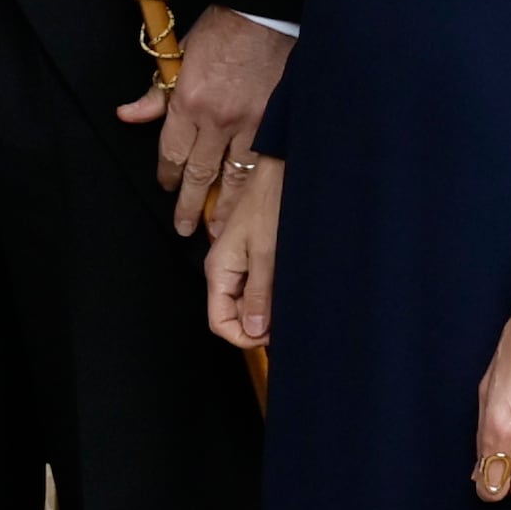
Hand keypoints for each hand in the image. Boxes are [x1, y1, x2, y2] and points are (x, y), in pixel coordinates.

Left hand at [117, 6, 291, 233]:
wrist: (264, 13)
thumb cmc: (221, 29)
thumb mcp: (179, 55)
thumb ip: (156, 93)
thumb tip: (127, 115)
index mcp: (187, 101)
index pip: (171, 153)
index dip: (167, 175)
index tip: (167, 187)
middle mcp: (216, 119)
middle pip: (199, 173)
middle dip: (190, 205)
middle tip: (185, 228)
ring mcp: (248, 124)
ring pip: (233, 177)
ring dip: (223, 207)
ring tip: (217, 229)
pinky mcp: (273, 123)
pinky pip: (261, 164)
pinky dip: (253, 187)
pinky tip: (251, 205)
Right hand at [204, 149, 283, 349]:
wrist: (282, 172)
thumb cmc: (271, 202)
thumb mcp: (267, 253)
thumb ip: (260, 294)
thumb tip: (254, 331)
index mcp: (219, 270)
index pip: (219, 322)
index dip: (243, 336)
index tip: (271, 337)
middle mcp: (225, 270)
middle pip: (234, 315)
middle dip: (260, 323)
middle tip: (288, 318)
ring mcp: (239, 264)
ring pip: (249, 303)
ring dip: (269, 308)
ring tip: (291, 300)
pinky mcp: (254, 257)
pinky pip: (259, 287)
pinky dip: (274, 293)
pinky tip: (290, 288)